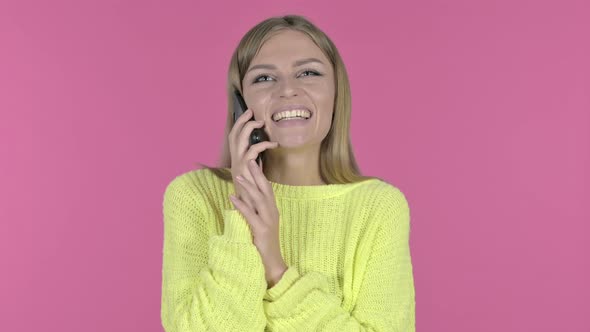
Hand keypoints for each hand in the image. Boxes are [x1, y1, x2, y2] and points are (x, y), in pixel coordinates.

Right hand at [228, 108, 278, 210]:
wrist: (250, 208)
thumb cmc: (254, 191)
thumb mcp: (255, 173)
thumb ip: (257, 162)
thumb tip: (263, 150)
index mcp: (237, 159)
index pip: (234, 137)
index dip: (239, 124)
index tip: (247, 114)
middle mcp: (234, 159)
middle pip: (233, 134)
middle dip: (241, 121)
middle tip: (251, 111)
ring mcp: (237, 163)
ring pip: (239, 139)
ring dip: (249, 128)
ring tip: (261, 123)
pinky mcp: (243, 169)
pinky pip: (252, 151)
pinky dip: (262, 145)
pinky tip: (273, 144)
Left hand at [229, 158, 286, 287]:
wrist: (273, 262)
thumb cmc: (265, 243)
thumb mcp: (262, 223)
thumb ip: (257, 210)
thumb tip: (248, 197)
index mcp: (272, 210)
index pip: (267, 189)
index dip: (261, 175)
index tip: (254, 162)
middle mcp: (272, 213)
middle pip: (265, 189)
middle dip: (257, 175)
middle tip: (250, 160)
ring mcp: (268, 221)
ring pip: (259, 199)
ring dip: (248, 187)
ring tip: (238, 176)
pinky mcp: (261, 230)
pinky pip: (250, 215)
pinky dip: (241, 205)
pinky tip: (232, 198)